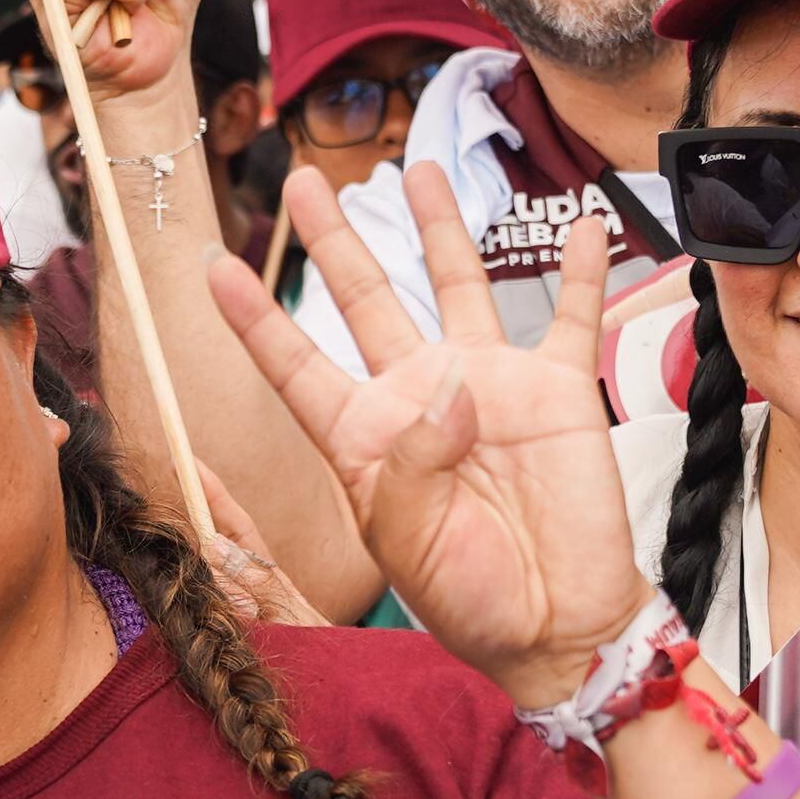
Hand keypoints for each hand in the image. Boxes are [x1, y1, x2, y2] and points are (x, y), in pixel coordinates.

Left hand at [208, 159, 652, 707]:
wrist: (560, 629)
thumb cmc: (474, 603)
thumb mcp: (414, 548)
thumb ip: (418, 467)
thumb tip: (455, 385)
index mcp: (365, 439)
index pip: (296, 365)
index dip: (254, 316)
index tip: (213, 264)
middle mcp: (419, 399)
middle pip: (365, 300)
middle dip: (334, 239)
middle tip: (305, 178)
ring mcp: (490, 386)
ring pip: (457, 285)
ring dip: (439, 226)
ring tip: (418, 169)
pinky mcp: (556, 392)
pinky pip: (569, 316)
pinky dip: (581, 271)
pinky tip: (586, 225)